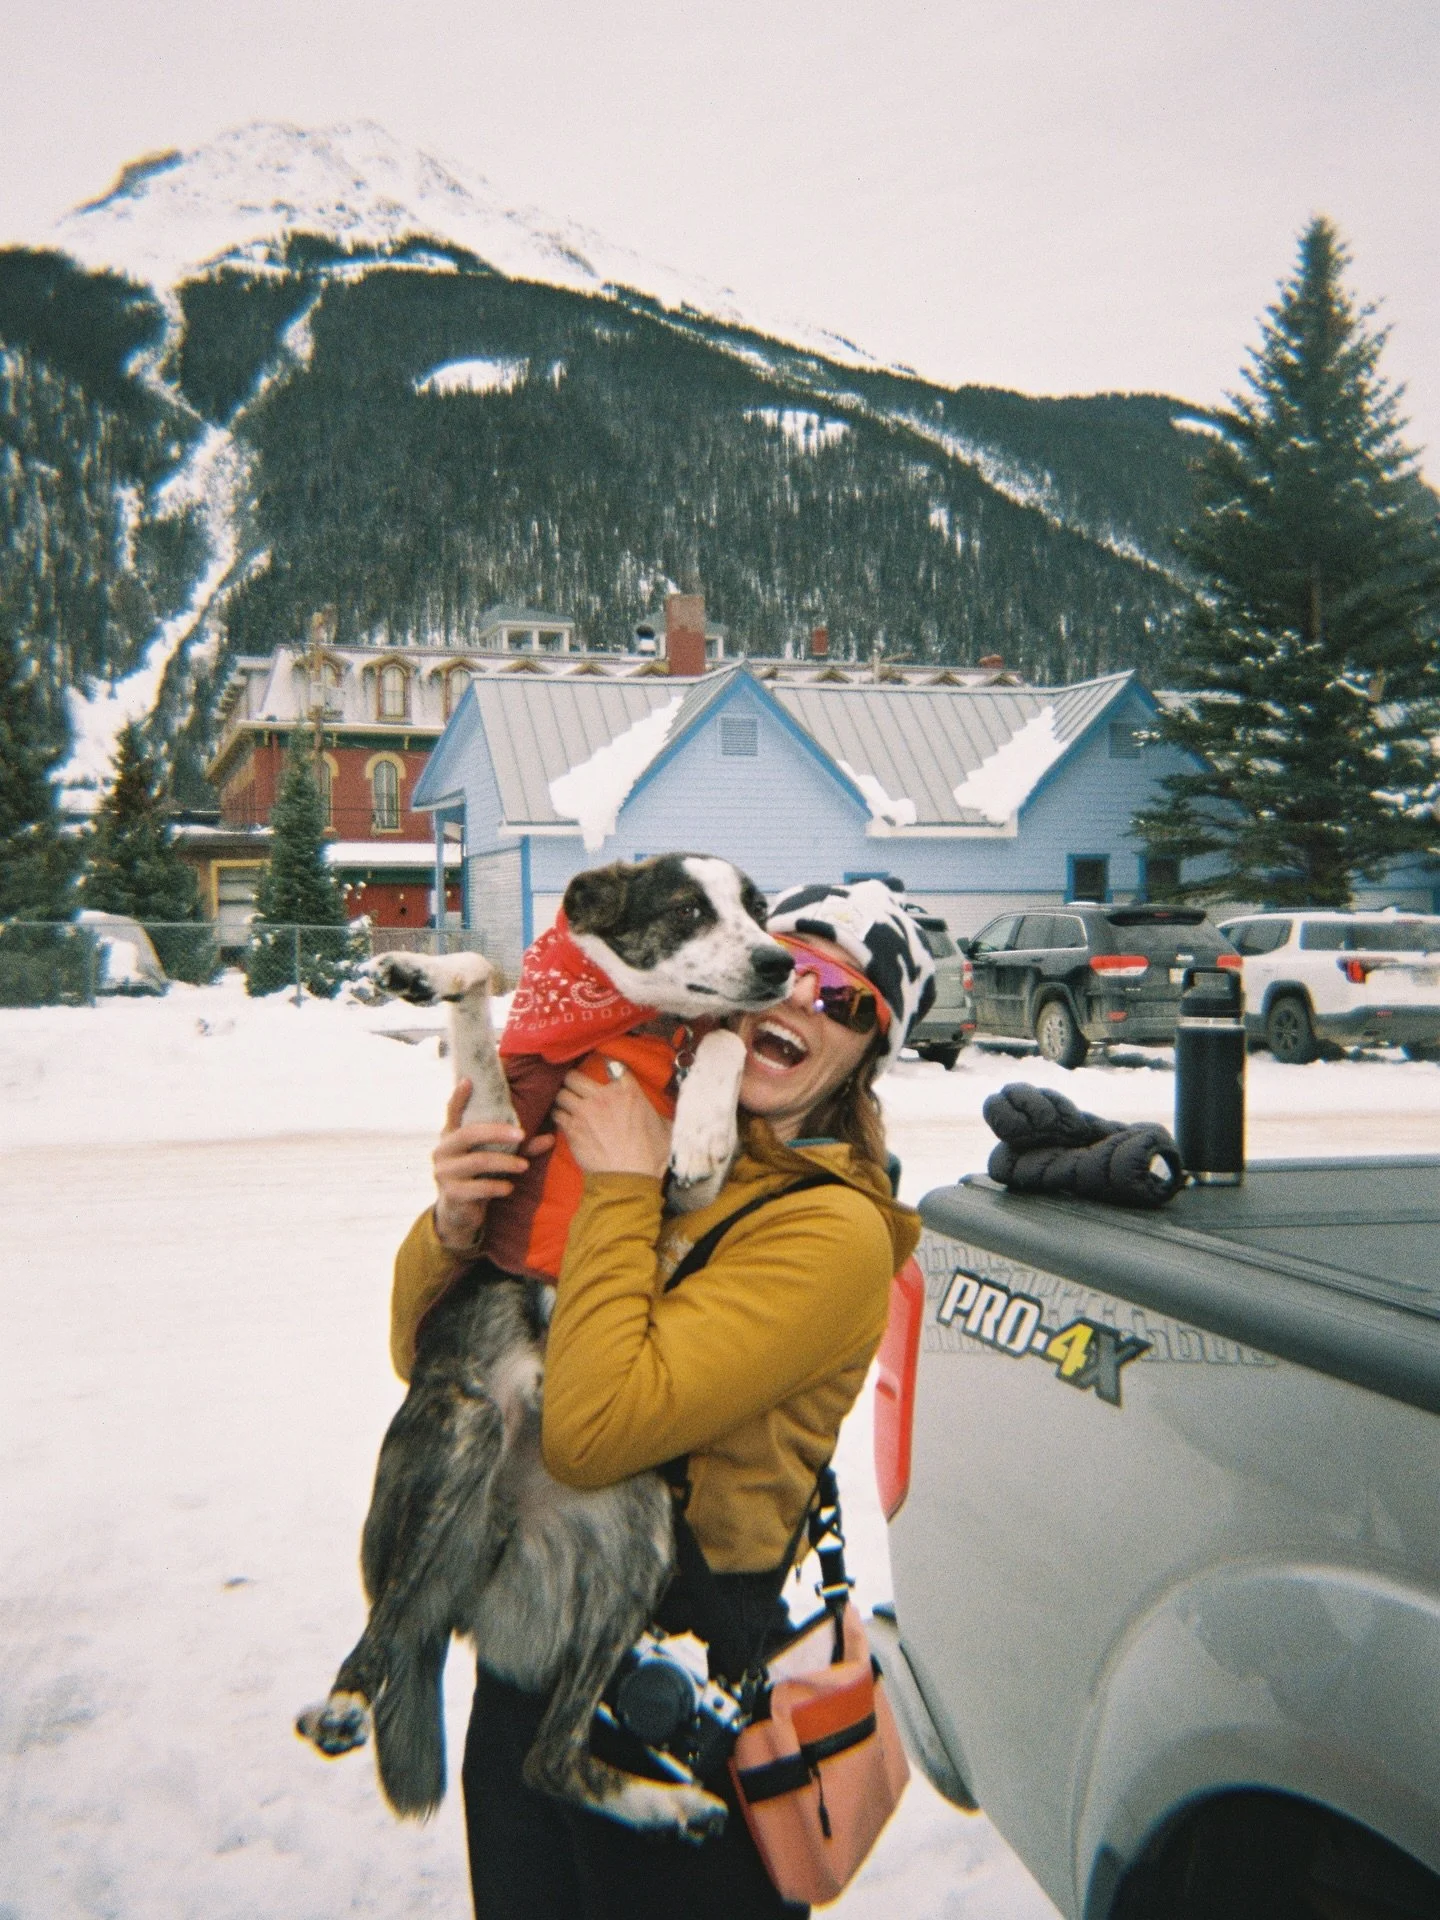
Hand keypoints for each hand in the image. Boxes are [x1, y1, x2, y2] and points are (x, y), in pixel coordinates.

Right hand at [432, 1079, 552, 1254]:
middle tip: (522, 1134)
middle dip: (497, 1132)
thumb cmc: (479, 1177)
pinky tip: (509, 1187)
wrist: (459, 1213)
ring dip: (505, 1162)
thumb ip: (518, 1147)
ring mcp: (444, 1172)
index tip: (469, 1080)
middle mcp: (443, 1150)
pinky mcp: (451, 1193)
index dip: (459, 1097)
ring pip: (478, 1161)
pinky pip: (477, 1187)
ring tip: (523, 1166)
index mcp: (451, 1136)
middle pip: (469, 1134)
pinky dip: (497, 1186)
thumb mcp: (496, 1159)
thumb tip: (550, 1138)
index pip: (452, 1112)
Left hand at [552, 1063, 671, 1179]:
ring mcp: (584, 1112)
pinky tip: (564, 1121)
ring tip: (567, 1105)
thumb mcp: (664, 1125)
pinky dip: (559, 1116)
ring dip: (563, 1099)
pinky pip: (557, 1114)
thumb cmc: (652, 1155)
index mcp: (628, 1091)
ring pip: (561, 1094)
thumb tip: (656, 1113)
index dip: (604, 1065)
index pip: (610, 1064)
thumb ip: (653, 1112)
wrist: (632, 1178)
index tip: (601, 1068)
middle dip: (572, 1081)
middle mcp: (603, 1096)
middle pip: (574, 1076)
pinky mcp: (572, 1130)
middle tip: (575, 1088)